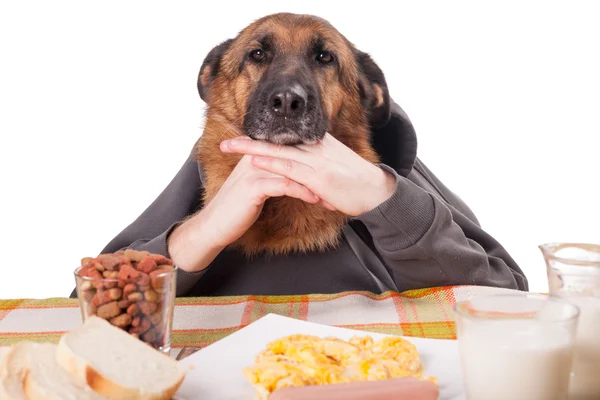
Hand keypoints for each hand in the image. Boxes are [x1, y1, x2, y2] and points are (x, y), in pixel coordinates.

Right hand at [167, 153, 319, 271]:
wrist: (215, 224)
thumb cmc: (237, 207)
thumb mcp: (256, 184)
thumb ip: (272, 172)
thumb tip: (293, 171)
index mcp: (258, 153)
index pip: (290, 148)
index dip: (311, 158)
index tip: (331, 168)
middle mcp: (256, 157)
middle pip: (294, 156)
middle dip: (317, 169)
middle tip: (338, 179)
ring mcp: (254, 170)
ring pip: (292, 169)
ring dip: (314, 181)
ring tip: (331, 192)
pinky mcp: (254, 187)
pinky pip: (285, 185)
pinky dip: (302, 191)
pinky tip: (315, 199)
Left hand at [220, 133, 395, 216]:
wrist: (377, 193)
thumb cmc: (356, 185)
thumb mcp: (334, 170)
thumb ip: (316, 170)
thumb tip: (302, 179)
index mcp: (318, 145)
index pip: (285, 139)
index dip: (262, 138)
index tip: (242, 138)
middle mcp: (315, 148)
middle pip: (276, 141)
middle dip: (249, 140)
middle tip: (226, 140)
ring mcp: (317, 161)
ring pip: (278, 151)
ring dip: (252, 148)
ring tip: (230, 147)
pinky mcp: (319, 176)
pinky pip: (290, 168)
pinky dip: (270, 162)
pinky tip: (254, 160)